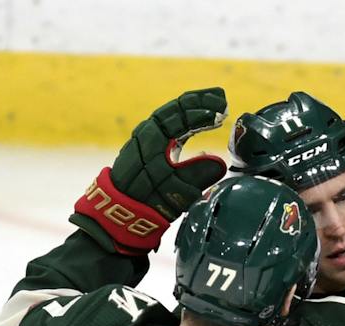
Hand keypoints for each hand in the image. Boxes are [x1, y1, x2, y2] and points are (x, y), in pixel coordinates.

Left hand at [72, 87, 229, 254]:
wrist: (121, 211)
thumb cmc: (149, 200)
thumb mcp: (177, 190)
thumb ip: (199, 174)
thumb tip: (219, 162)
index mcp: (155, 137)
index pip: (182, 115)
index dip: (204, 112)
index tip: (223, 111)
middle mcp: (148, 131)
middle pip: (176, 107)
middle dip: (200, 101)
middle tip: (221, 96)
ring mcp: (146, 137)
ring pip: (171, 113)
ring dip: (192, 107)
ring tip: (213, 104)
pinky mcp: (148, 146)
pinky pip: (167, 123)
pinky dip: (184, 118)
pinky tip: (196, 122)